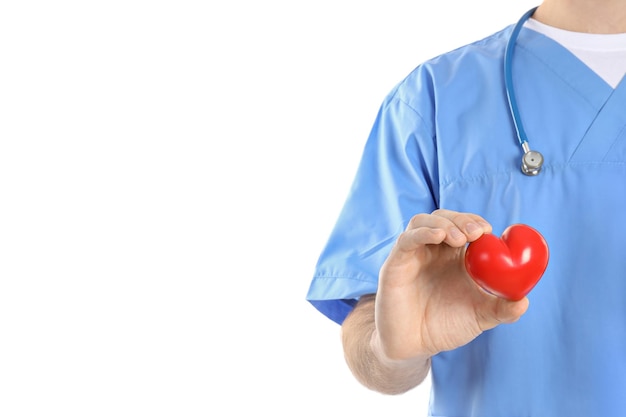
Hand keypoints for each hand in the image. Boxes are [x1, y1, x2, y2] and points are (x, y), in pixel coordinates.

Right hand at [374, 209, 528, 360]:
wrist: (413, 346)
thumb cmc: (445, 328)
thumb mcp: (480, 318)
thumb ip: (502, 309)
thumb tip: (524, 301)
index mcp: (453, 256)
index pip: (463, 225)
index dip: (475, 221)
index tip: (488, 230)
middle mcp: (432, 250)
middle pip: (443, 217)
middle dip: (461, 219)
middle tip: (477, 232)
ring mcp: (412, 255)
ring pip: (422, 221)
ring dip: (443, 223)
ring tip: (459, 238)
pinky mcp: (395, 264)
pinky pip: (406, 240)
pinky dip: (422, 233)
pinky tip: (438, 237)